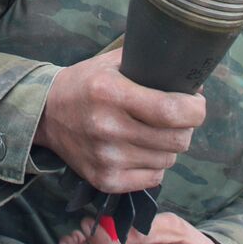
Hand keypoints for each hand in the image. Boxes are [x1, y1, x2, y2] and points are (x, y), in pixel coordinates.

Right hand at [34, 47, 204, 192]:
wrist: (46, 115)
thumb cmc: (85, 83)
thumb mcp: (112, 63)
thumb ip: (149, 65)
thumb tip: (192, 78)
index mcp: (112, 93)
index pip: (170, 111)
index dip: (194, 109)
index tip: (196, 103)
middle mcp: (108, 127)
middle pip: (176, 139)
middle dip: (186, 127)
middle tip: (177, 118)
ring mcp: (106, 158)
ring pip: (167, 160)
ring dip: (169, 146)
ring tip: (155, 133)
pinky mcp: (104, 180)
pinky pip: (153, 178)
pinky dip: (155, 165)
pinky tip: (142, 150)